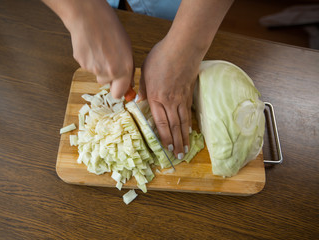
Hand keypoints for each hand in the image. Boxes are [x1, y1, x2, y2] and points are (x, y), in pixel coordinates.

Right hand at [46, 0, 133, 97]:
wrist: (88, 16)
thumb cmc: (109, 27)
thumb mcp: (127, 48)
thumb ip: (127, 68)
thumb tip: (126, 82)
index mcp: (123, 69)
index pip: (118, 94)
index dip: (118, 90)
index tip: (118, 86)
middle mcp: (109, 72)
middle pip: (105, 84)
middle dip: (107, 77)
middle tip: (107, 59)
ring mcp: (93, 69)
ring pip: (96, 74)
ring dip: (98, 66)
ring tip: (100, 49)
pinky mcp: (81, 64)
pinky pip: (87, 66)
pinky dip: (89, 59)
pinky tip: (92, 46)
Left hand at [138, 37, 203, 158]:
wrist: (182, 48)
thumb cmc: (161, 57)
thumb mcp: (145, 71)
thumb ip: (143, 88)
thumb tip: (140, 101)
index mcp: (156, 97)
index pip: (160, 123)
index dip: (163, 138)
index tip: (165, 149)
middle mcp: (169, 102)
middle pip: (173, 126)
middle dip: (175, 143)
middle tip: (178, 156)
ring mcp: (181, 98)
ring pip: (182, 122)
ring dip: (184, 137)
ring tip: (185, 149)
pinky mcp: (189, 93)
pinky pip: (189, 112)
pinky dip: (189, 124)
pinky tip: (190, 131)